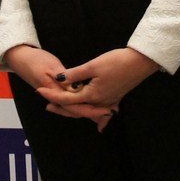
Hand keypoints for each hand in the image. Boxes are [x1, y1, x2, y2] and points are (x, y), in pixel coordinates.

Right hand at [3, 44, 114, 127]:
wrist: (21, 58)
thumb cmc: (36, 60)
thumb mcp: (51, 67)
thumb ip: (64, 79)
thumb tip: (77, 89)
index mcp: (55, 91)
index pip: (75, 106)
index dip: (90, 110)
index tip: (105, 110)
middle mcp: (55, 96)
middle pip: (75, 110)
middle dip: (92, 113)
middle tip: (110, 112)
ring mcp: (55, 94)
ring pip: (73, 107)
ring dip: (88, 110)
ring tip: (105, 110)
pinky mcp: (56, 90)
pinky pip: (70, 101)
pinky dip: (81, 103)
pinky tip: (90, 102)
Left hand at [36, 47, 157, 131]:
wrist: (140, 62)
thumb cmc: (117, 62)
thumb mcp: (93, 66)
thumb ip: (75, 74)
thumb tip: (59, 79)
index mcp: (92, 95)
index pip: (67, 99)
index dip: (52, 95)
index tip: (39, 91)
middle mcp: (100, 102)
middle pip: (76, 109)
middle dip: (61, 107)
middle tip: (46, 105)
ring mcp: (108, 102)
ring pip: (87, 110)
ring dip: (74, 109)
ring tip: (62, 108)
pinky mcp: (115, 98)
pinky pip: (99, 110)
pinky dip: (92, 112)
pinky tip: (94, 119)